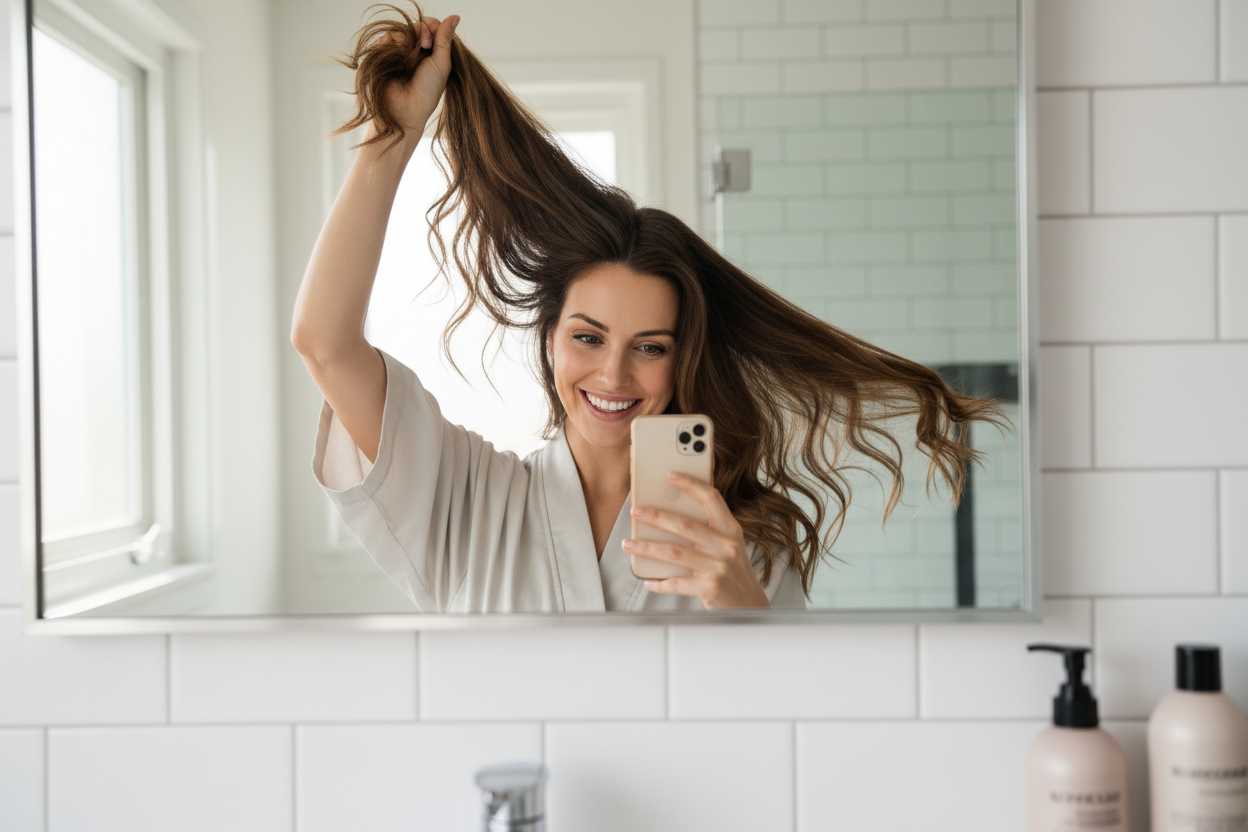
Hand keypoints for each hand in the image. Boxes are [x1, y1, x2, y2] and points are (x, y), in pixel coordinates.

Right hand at [366, 14, 459, 141]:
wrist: (404, 109)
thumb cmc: (427, 91)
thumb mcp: (441, 63)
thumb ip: (445, 39)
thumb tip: (455, 16)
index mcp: (432, 54)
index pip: (432, 27)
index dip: (434, 26)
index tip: (435, 37)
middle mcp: (416, 51)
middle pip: (418, 25)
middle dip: (423, 31)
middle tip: (425, 45)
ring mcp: (400, 52)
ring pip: (404, 29)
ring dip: (410, 38)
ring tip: (412, 56)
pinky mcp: (385, 54)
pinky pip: (390, 36)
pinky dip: (396, 43)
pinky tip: (400, 56)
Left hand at [623, 472, 769, 609]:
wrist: (750, 605)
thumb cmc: (732, 571)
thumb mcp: (728, 545)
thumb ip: (708, 531)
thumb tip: (666, 517)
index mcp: (731, 529)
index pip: (712, 498)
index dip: (691, 484)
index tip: (670, 475)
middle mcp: (726, 546)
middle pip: (684, 524)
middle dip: (656, 516)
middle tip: (636, 511)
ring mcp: (718, 567)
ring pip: (674, 552)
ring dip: (646, 547)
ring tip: (628, 544)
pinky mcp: (709, 588)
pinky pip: (676, 582)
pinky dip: (659, 582)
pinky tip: (648, 580)